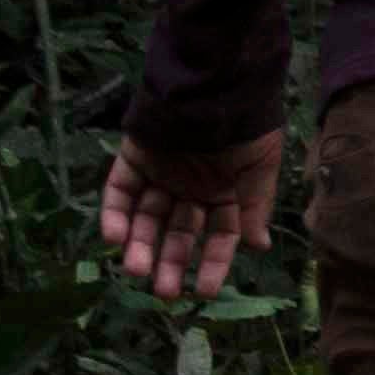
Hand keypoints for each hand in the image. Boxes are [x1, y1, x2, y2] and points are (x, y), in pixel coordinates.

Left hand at [98, 129, 278, 299]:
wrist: (216, 81)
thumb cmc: (247, 124)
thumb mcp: (260, 168)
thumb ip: (255, 208)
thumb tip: (257, 248)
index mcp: (224, 191)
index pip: (218, 236)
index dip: (213, 264)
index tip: (205, 292)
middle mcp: (190, 187)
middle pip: (177, 233)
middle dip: (171, 263)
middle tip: (163, 292)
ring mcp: (160, 174)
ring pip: (145, 218)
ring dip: (139, 245)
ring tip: (135, 270)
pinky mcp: (132, 159)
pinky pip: (118, 191)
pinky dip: (113, 214)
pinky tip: (113, 237)